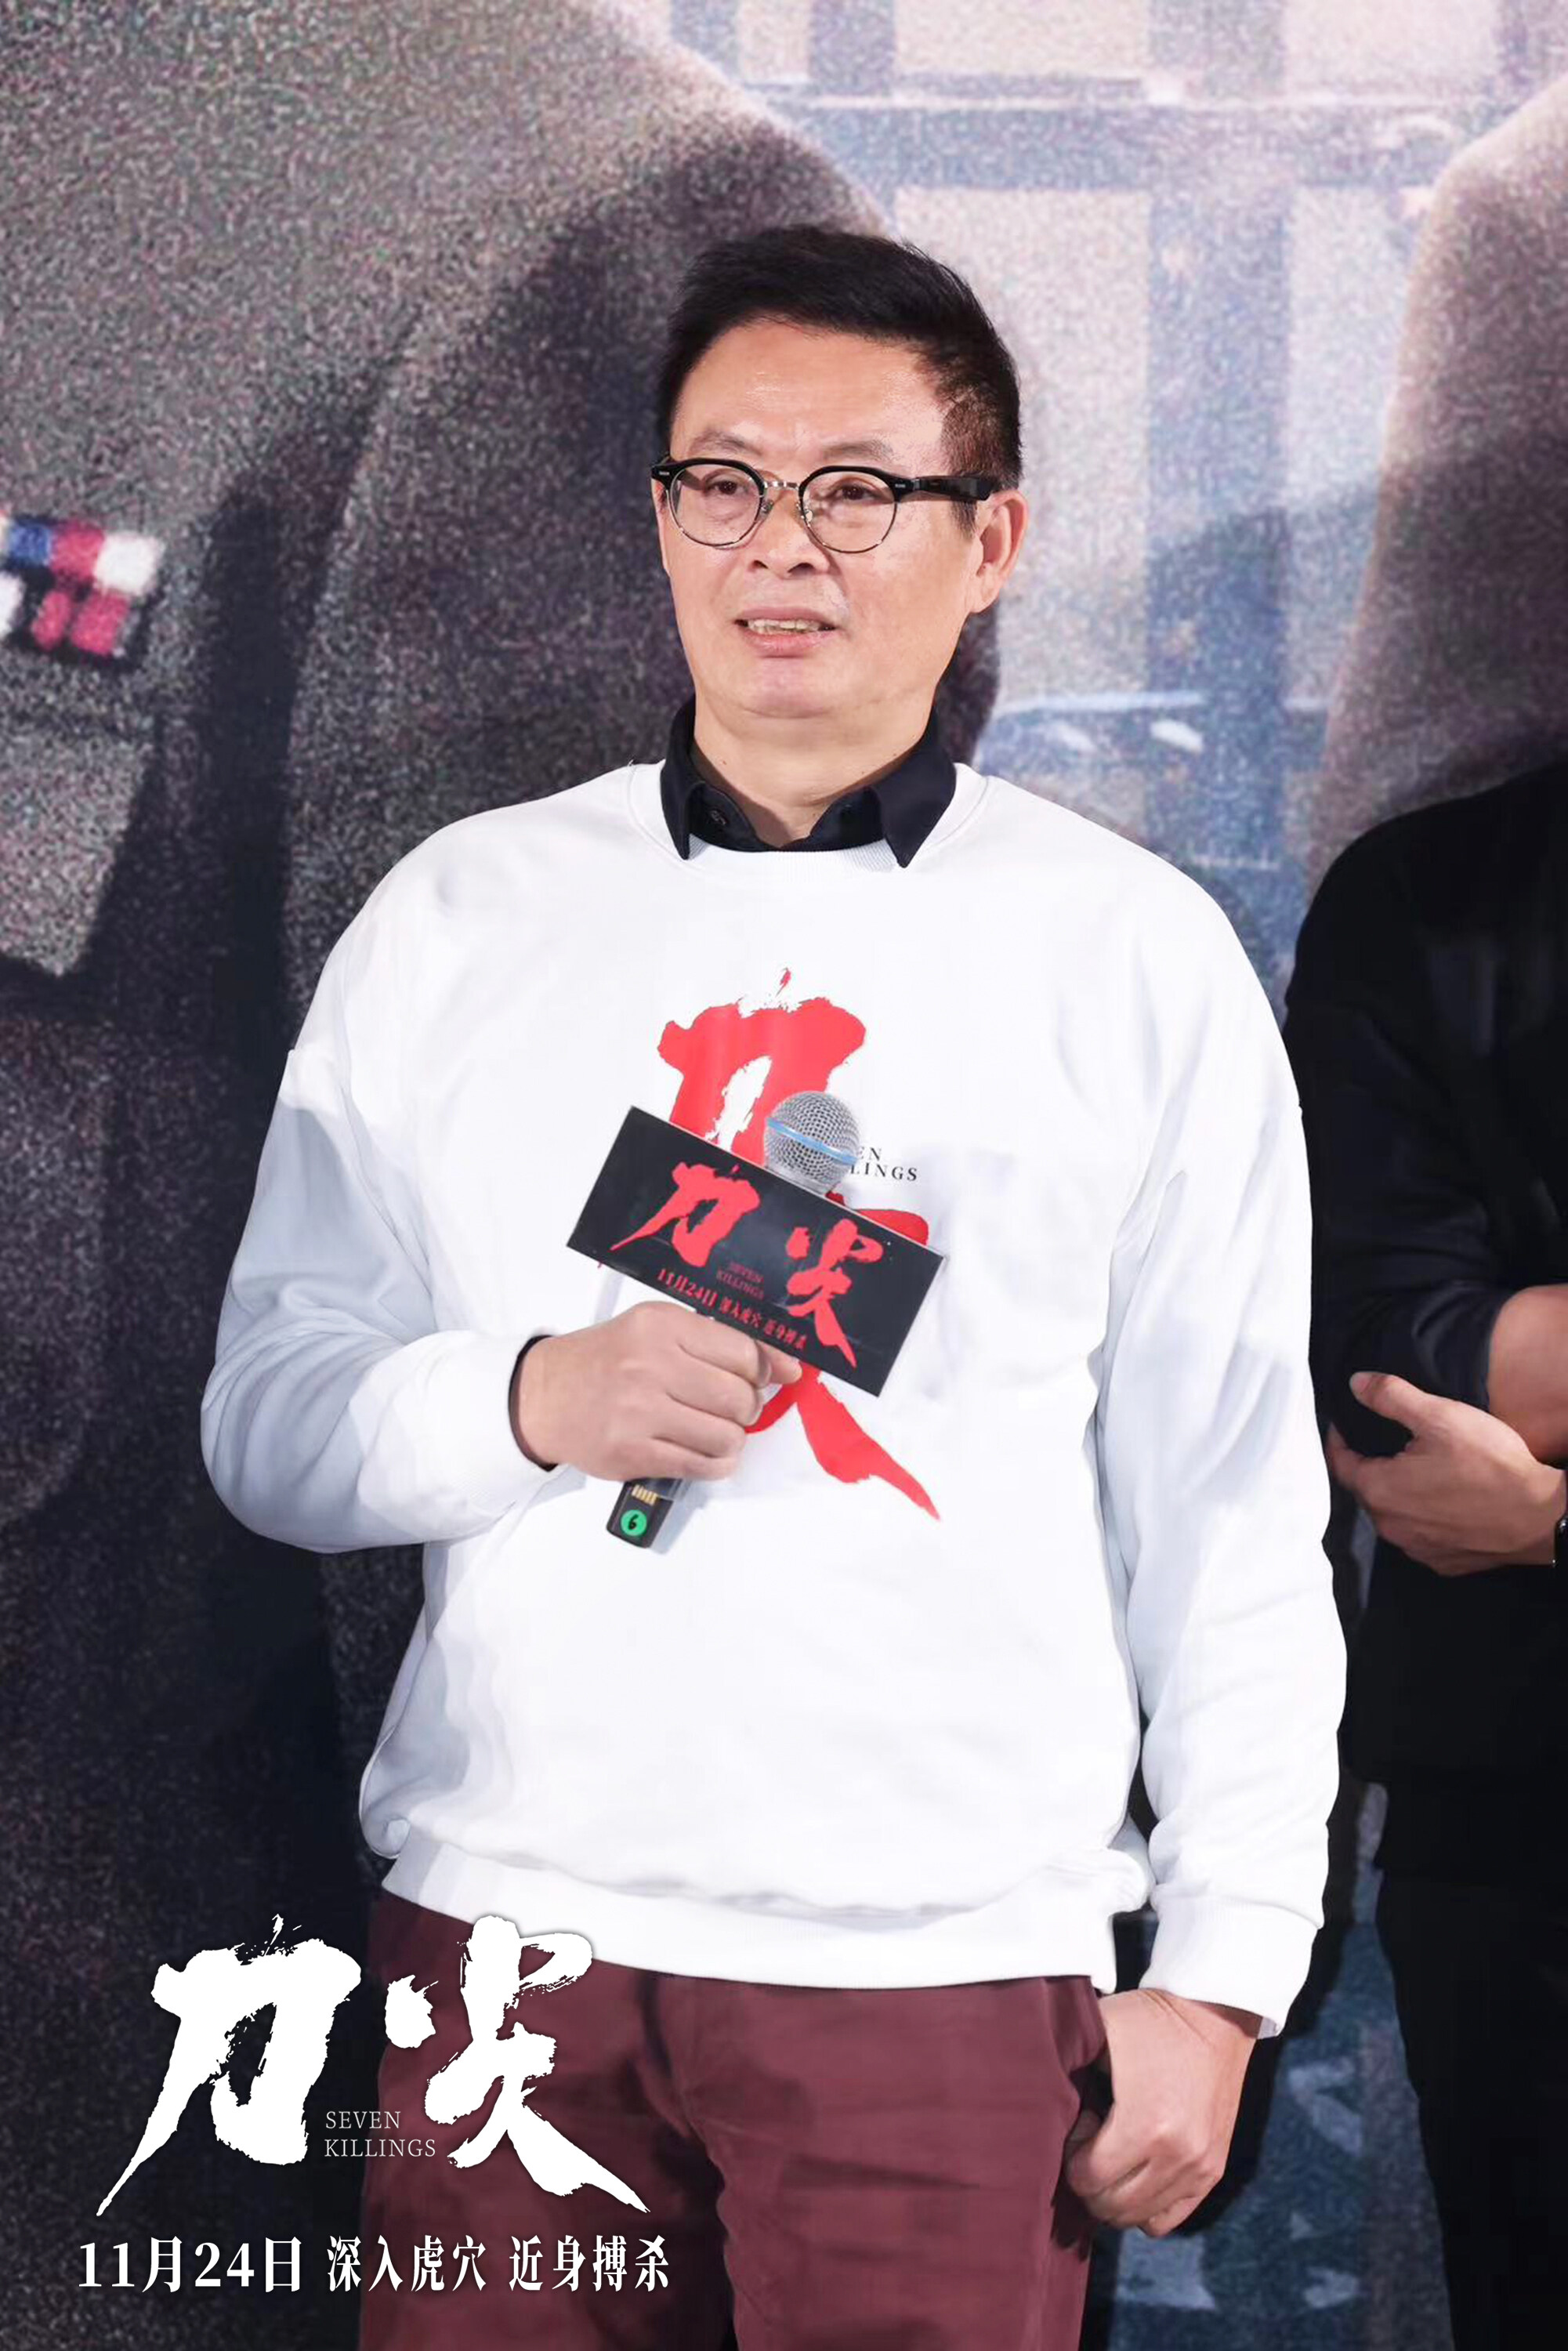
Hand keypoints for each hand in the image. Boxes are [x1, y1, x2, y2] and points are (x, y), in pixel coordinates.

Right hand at [511, 1299, 801, 1480]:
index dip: (764, 1369)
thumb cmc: (608, 1361)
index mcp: (661, 1327)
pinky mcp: (633, 1453)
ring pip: (727, 1437)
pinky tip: (706, 1452)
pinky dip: (716, 1463)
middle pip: (739, 1397)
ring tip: (716, 1430)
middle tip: (734, 1406)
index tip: (766, 1377)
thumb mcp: (657, 1330)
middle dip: (748, 1407)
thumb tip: (784, 1366)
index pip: (743, 1351)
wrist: (546, 1396)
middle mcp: (650, 1366)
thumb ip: (717, 1342)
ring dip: (732, 1439)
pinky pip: (702, 1466)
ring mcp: (639, 1412)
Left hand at [1063, 1988, 1257, 2235]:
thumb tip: (1033, 2097)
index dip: (1073, 2156)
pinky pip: (1169, 2218)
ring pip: (1139, 2219)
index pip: (1088, 2181)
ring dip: (1116, 2194)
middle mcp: (1176, 2156)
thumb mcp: (1101, 2031)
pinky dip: (1147, 2205)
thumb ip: (1065, 2067)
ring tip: (1118, 2151)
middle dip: (1090, 2181)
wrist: (1214, 2016)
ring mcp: (1199, 2168)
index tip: (1084, 2121)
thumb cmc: (1149, 2021)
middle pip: (1111, 2208)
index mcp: (1144, 2125)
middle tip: (1095, 2139)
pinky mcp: (1213, 2171)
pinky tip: (1140, 2167)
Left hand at [1327, 1369, 1565, 1574]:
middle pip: (1366, 1490)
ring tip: (1416, 1471)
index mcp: (1379, 1490)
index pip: (1341, 1463)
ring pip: (1393, 1515)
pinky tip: (1442, 1501)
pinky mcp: (1443, 1562)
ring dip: (1398, 1494)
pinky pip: (1420, 1535)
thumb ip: (1391, 1397)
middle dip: (1371, 1466)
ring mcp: (1417, 1548)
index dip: (1339, 1440)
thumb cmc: (1490, 1465)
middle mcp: (1390, 1526)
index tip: (1344, 1425)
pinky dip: (1424, 1518)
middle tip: (1386, 1444)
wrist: (1540, 1515)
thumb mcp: (1440, 1416)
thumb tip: (1356, 1383)